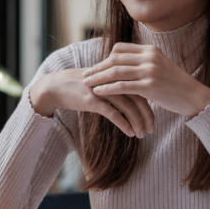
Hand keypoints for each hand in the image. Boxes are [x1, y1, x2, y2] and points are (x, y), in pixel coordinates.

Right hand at [30, 68, 154, 137]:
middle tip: (152, 129)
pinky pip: (114, 114)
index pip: (140, 87)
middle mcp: (112, 80)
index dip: (150, 103)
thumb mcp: (100, 84)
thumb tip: (134, 99)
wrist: (55, 87)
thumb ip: (117, 87)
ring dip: (138, 123)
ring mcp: (103, 89)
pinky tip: (130, 133)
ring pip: (128, 107)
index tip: (154, 118)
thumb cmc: (79, 86)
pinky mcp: (92, 100)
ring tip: (142, 135)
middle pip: (138, 97)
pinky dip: (125, 124)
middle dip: (147, 115)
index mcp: (116, 73)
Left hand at [82, 43, 209, 117]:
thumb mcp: (160, 67)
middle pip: (115, 59)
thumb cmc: (174, 84)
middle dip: (98, 68)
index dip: (105, 58)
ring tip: (87, 84)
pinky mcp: (150, 86)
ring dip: (98, 78)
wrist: (193, 96)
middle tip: (85, 75)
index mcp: (150, 50)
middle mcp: (149, 57)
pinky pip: (122, 86)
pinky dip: (107, 88)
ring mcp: (150, 71)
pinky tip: (98, 93)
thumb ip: (143, 62)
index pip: (120, 49)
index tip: (96, 67)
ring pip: (116, 71)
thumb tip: (125, 63)